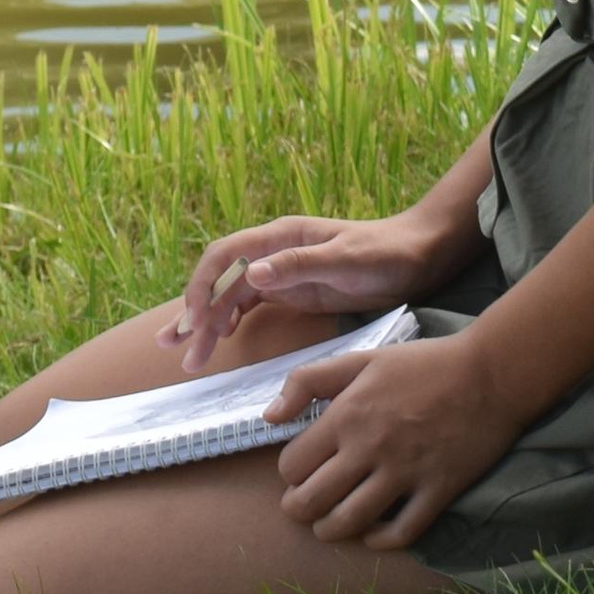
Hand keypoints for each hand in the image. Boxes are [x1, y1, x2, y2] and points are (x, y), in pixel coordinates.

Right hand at [169, 210, 441, 370]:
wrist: (417, 256)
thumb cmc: (385, 254)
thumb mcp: (346, 260)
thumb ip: (300, 265)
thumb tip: (254, 274)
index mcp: (281, 237)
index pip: (226, 257)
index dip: (203, 287)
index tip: (194, 322)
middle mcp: (274, 252)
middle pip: (221, 280)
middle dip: (196, 312)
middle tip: (176, 350)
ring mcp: (282, 272)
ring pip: (231, 296)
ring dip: (208, 323)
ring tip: (189, 356)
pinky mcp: (293, 291)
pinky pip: (250, 305)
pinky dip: (230, 321)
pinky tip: (221, 340)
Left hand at [267, 333, 520, 547]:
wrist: (490, 373)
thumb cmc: (423, 364)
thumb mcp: (362, 359)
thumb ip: (309, 381)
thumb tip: (269, 416)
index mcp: (347, 415)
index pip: (294, 465)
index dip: (290, 472)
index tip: (300, 471)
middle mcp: (370, 449)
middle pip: (313, 501)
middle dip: (298, 510)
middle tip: (302, 507)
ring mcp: (405, 474)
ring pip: (350, 522)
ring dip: (330, 530)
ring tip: (327, 526)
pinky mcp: (437, 491)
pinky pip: (400, 533)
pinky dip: (379, 541)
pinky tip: (371, 534)